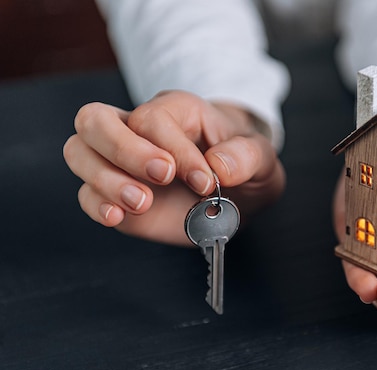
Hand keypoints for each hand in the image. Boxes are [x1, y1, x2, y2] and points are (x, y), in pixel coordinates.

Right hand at [64, 90, 284, 245]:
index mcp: (176, 111)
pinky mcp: (114, 193)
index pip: (154, 119)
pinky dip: (96, 204)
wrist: (239, 194)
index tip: (205, 182)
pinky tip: (118, 216)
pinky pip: (84, 193)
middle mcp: (139, 128)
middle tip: (162, 177)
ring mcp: (120, 161)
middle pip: (96, 119)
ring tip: (142, 202)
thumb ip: (246, 156)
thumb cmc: (244, 167)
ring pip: (79, 151)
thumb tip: (218, 165)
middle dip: (124, 150)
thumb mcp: (262, 158)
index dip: (175, 151)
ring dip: (105, 179)